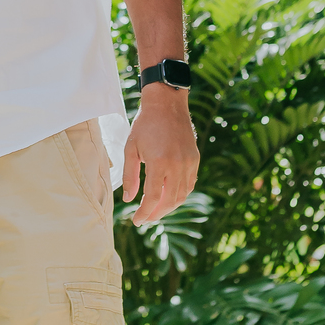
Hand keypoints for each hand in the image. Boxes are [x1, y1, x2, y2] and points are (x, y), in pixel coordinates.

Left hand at [120, 87, 199, 224]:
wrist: (166, 103)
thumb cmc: (145, 124)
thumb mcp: (131, 148)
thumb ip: (130, 176)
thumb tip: (129, 199)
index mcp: (159, 162)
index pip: (153, 198)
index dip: (145, 213)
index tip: (137, 221)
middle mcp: (177, 165)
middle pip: (169, 202)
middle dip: (157, 214)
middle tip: (145, 218)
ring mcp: (189, 163)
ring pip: (182, 196)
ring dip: (169, 207)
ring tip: (156, 210)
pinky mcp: (195, 159)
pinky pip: (190, 184)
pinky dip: (180, 195)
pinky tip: (169, 196)